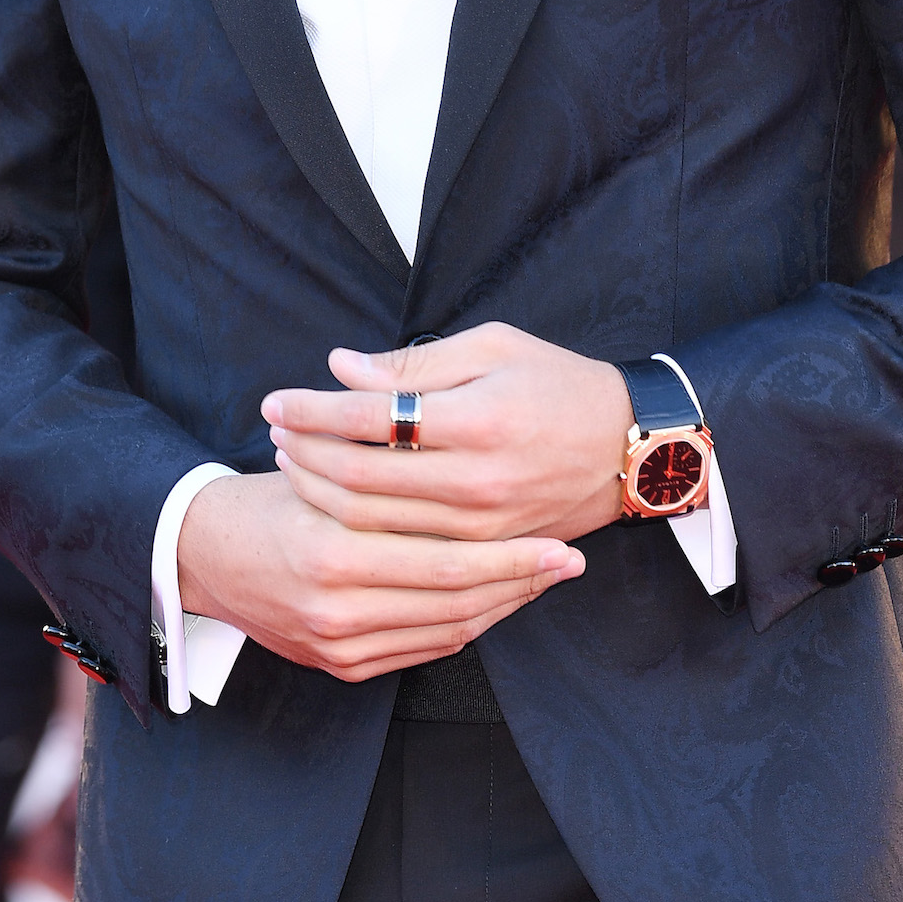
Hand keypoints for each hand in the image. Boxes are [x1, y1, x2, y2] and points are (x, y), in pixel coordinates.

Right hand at [176, 467, 583, 683]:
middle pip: (456, 603)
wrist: (204, 553)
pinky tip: (493, 600)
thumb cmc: (272, 495)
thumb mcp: (322, 465)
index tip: (560, 542)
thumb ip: (385, 461)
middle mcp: (335, 607)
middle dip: (521, 583)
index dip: (511, 556)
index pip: (447, 562)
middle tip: (568, 562)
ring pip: (445, 631)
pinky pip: (421, 649)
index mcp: (333, 550)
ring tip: (540, 577)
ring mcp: (336, 644)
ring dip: (500, 605)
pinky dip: (463, 626)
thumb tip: (462, 453)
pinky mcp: (338, 665)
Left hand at [263, 322, 632, 544]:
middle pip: (359, 477)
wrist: (626, 448)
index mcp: (479, 421)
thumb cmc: (559, 385)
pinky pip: (403, 548)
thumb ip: (414, 365)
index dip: (312, 410)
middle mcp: (477, 481)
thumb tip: (340, 368)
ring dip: (321, 491)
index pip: (368, 418)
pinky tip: (336, 501)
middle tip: (276, 432)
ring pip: (372, 521)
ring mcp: (480, 527)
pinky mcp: (483, 553)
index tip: (276, 402)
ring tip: (295, 461)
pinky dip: (358, 527)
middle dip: (305, 453)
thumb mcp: (494, 348)